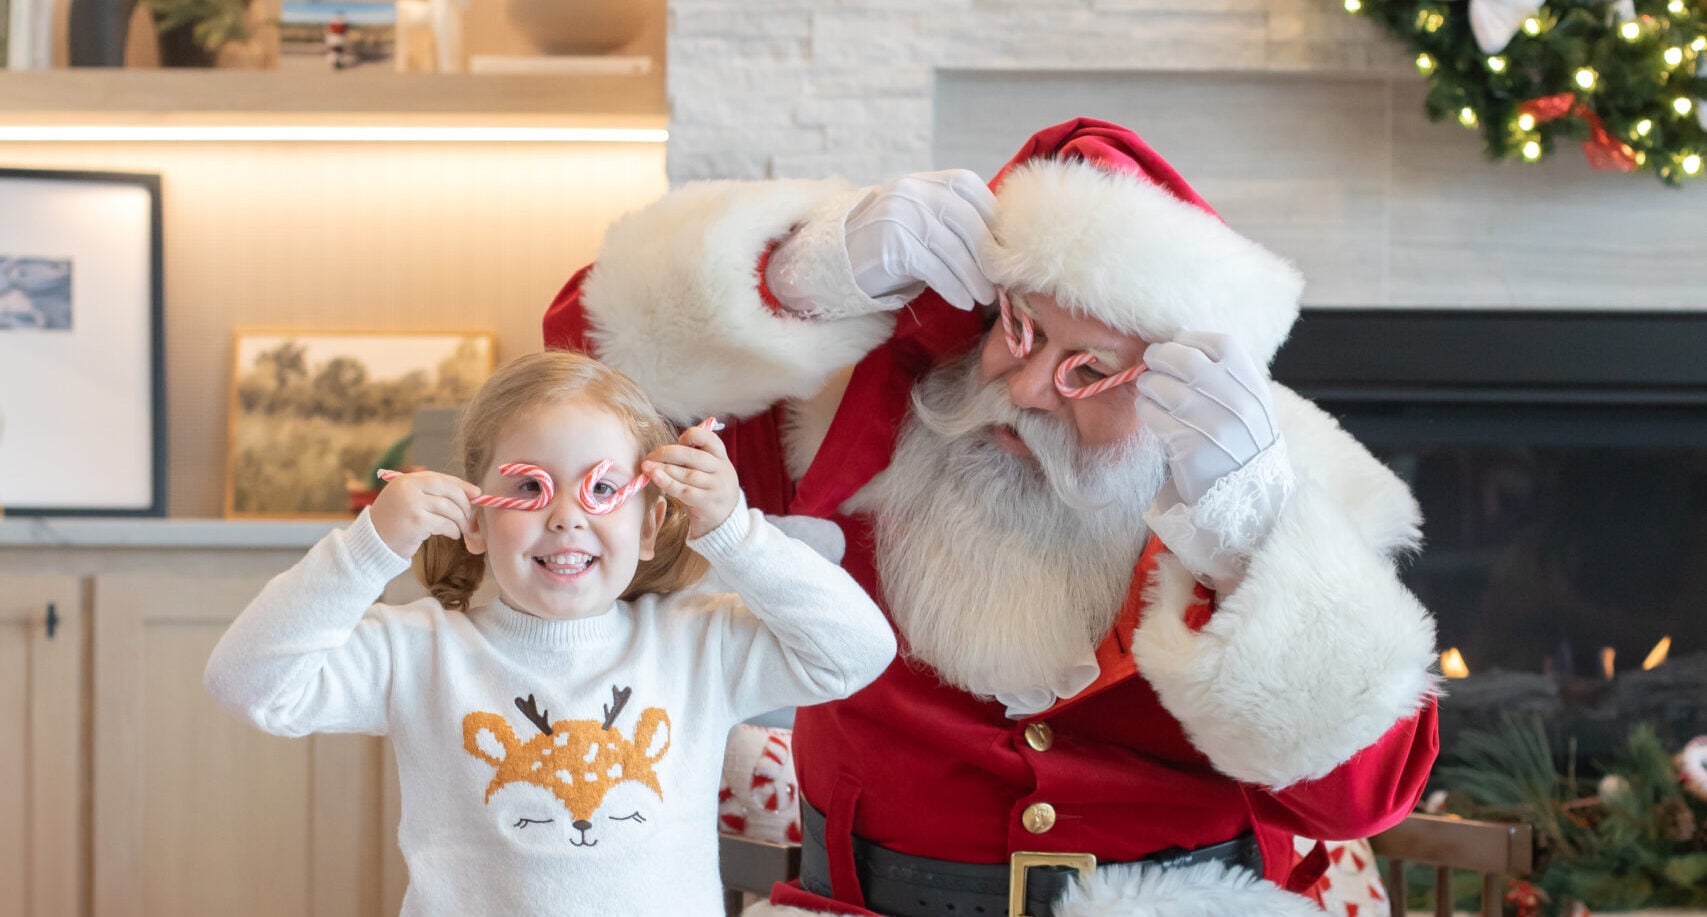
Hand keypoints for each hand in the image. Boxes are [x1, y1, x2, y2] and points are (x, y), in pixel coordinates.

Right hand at [369, 471, 481, 559]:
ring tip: (460, 529)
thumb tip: (471, 493)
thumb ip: (431, 493)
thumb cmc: (394, 523)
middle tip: (469, 517)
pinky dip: (453, 530)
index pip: (441, 478)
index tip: (476, 493)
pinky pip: (445, 523)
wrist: (372, 544)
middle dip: (464, 504)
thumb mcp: (408, 501)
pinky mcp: (417, 521)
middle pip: (449, 491)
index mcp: (406, 480)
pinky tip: (453, 535)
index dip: (461, 485)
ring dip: (460, 520)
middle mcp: (408, 488)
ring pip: (450, 508)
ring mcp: (412, 504)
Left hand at [641, 423, 739, 539]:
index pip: (708, 438)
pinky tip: (655, 477)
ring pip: (687, 474)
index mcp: (722, 457)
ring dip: (664, 468)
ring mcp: (716, 487)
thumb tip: (662, 451)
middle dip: (667, 453)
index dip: (690, 436)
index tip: (677, 441)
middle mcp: (722, 470)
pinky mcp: (708, 502)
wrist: (724, 520)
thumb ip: (692, 459)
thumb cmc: (708, 490)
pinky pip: (684, 491)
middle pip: (692, 456)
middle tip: (650, 456)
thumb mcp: (708, 471)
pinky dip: (668, 483)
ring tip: (647, 467)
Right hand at [844, 169, 997, 310]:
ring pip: (952, 248)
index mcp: (923, 181)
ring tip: (985, 297)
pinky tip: (962, 301)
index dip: (992, 213)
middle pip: (965, 219)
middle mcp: (911, 191)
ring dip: (973, 278)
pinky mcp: (892, 245)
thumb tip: (1001, 245)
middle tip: (1001, 280)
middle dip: (988, 254)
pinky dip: (953, 288)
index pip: (967, 184)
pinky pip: (934, 268)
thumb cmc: (891, 247)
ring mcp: (900, 216)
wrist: (838, 263)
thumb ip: (953, 221)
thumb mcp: (921, 222)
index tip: (1004, 244)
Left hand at [1136, 332, 1281, 505]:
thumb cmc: (1241, 449)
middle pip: (1187, 360)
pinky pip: (1154, 415)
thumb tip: (1181, 340)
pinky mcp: (1189, 447)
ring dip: (1149, 383)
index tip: (1178, 344)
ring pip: (1165, 386)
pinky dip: (1146, 409)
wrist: (1246, 501)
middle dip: (1161, 355)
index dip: (1193, 339)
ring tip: (1149, 388)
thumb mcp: (1251, 409)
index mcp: (1254, 388)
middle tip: (1150, 361)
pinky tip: (1150, 412)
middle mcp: (1237, 403)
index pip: (1222, 344)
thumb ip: (1226, 379)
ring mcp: (1213, 425)